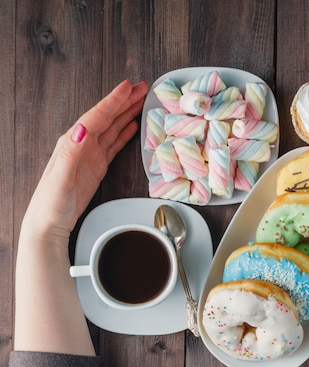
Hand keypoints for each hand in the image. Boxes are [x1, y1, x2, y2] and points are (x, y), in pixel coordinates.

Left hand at [22, 80, 148, 239]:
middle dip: (125, 100)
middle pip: (107, 116)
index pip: (97, 116)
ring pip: (113, 126)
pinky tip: (133, 125)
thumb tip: (82, 129)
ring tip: (143, 100)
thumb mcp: (60, 178)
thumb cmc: (52, 203)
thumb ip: (71, 152)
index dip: (113, 100)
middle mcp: (82, 144)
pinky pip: (114, 143)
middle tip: (143, 87)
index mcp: (73, 142)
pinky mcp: (97, 165)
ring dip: (127, 112)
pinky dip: (125, 132)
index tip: (128, 87)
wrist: (50, 223)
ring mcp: (90, 154)